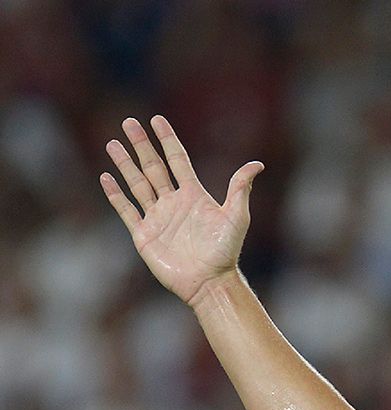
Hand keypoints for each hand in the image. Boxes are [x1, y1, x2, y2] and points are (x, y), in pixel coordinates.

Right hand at [100, 116, 263, 307]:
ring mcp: (157, 217)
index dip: (167, 139)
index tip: (157, 120)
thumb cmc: (226, 251)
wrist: (209, 282)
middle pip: (153, 167)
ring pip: (137, 184)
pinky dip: (116, 195)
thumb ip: (240, 189)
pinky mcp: (144, 234)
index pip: (177, 160)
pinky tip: (106, 178)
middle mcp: (173, 202)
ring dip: (125, 164)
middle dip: (141, 145)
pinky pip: (126, 210)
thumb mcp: (236, 217)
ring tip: (112, 144)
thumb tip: (257, 164)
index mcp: (194, 195)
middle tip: (128, 122)